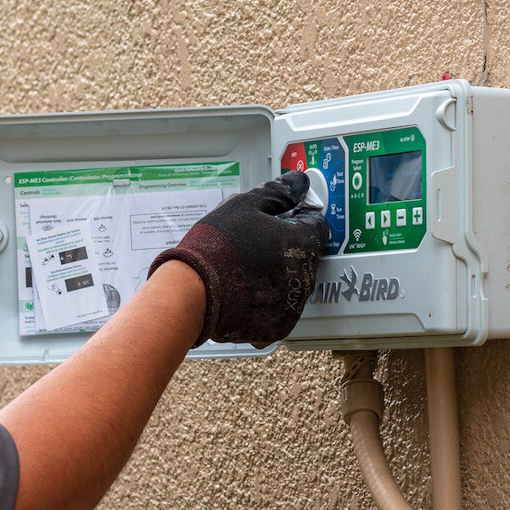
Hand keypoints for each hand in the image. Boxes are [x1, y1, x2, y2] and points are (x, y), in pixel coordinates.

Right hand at [147, 171, 328, 346]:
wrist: (192, 292)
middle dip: (286, 247)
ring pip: (292, 283)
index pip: (317, 224)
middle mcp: (305, 277)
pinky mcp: (277, 327)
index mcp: (303, 243)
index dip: (297, 216)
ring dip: (277, 274)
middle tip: (255, 242)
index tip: (281, 217)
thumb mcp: (244, 205)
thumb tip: (298, 182)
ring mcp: (292, 305)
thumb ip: (278, 192)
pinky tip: (244, 289)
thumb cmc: (217, 247)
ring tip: (245, 267)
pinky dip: (266, 301)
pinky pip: (279, 308)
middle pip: (305, 255)